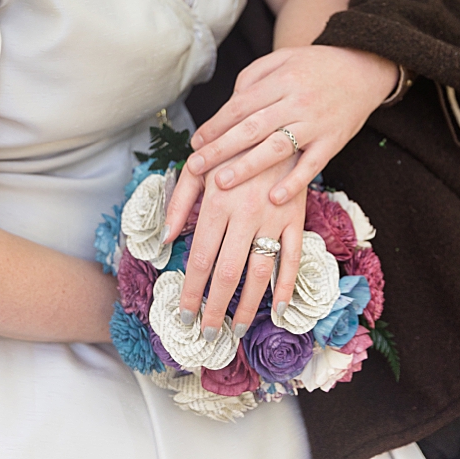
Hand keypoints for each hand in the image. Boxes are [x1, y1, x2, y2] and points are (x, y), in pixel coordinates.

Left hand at [164, 153, 306, 339]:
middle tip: (207, 334)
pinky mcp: (296, 218)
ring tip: (236, 328)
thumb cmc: (227, 149)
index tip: (184, 314)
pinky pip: (293, 258)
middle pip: (226, 272)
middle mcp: (244, 213)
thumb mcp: (195, 167)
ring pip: (260, 271)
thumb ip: (177, 203)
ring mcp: (273, 218)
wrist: (273, 126)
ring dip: (248, 304)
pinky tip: (279, 309)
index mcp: (216, 203)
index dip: (191, 290)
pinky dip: (287, 286)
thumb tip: (163, 240)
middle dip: (215, 307)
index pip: (199, 257)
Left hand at [183, 46, 395, 206]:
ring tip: (222, 183)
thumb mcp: (281, 59)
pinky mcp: (334, 141)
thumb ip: (252, 78)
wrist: (364, 68)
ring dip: (247, 167)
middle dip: (220, 149)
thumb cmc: (314, 65)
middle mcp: (296, 102)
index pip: (240, 106)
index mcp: (280, 81)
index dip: (215, 125)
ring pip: (277, 148)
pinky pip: (312, 165)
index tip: (196, 143)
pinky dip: (294, 183)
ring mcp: (316, 123)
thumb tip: (228, 105)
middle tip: (195, 166)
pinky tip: (274, 198)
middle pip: (252, 128)